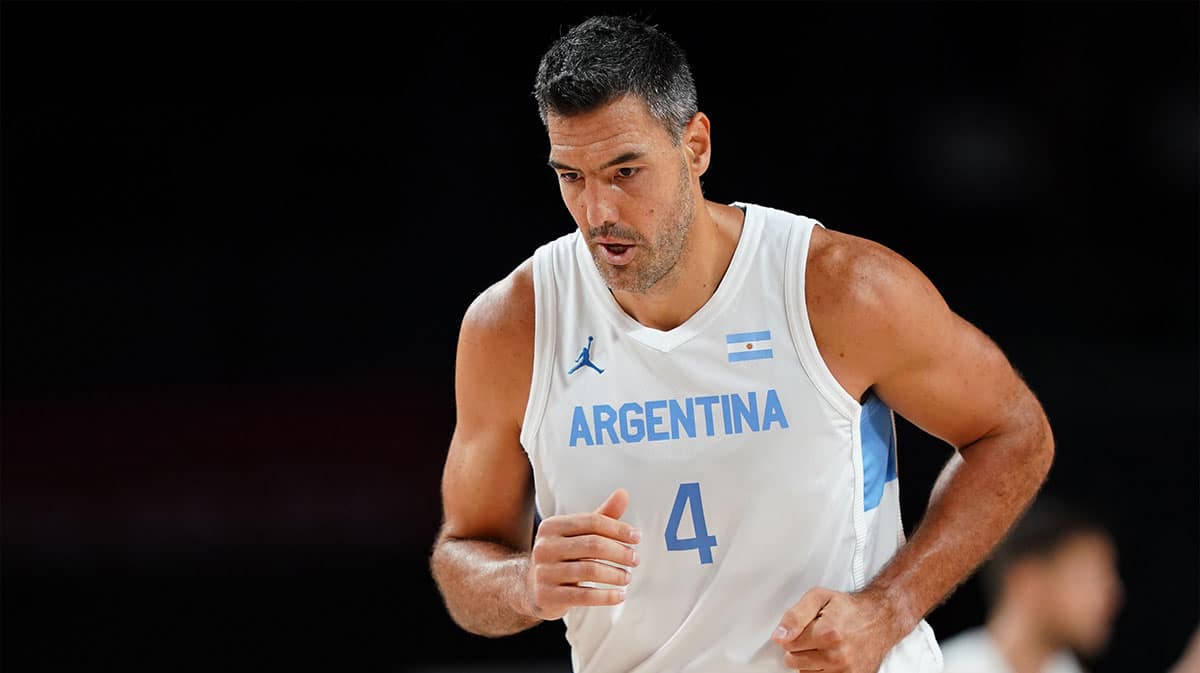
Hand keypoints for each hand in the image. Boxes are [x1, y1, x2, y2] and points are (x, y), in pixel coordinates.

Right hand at [521, 488, 640, 619]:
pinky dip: (606, 596)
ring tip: (627, 577)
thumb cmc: (563, 556)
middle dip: (620, 552)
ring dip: (615, 574)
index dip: (618, 529)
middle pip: (593, 545)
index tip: (637, 537)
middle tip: (635, 559)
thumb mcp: (578, 534)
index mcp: (552, 526)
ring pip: (590, 570)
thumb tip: (623, 494)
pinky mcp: (547, 596)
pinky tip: (619, 595)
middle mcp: (545, 547)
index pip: (592, 522)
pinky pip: (583, 596)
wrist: (531, 588)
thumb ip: (601, 516)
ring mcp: (544, 572)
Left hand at [771, 587, 900, 672]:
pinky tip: (829, 657)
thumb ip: (794, 616)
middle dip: (799, 648)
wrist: (880, 619)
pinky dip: (822, 670)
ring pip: (806, 672)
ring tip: (824, 646)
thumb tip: (779, 635)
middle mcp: (837, 655)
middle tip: (814, 636)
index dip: (791, 634)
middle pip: (794, 661)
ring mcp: (845, 670)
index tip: (801, 629)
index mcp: (827, 633)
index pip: (787, 644)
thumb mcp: (818, 597)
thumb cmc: (849, 609)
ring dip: (810, 661)